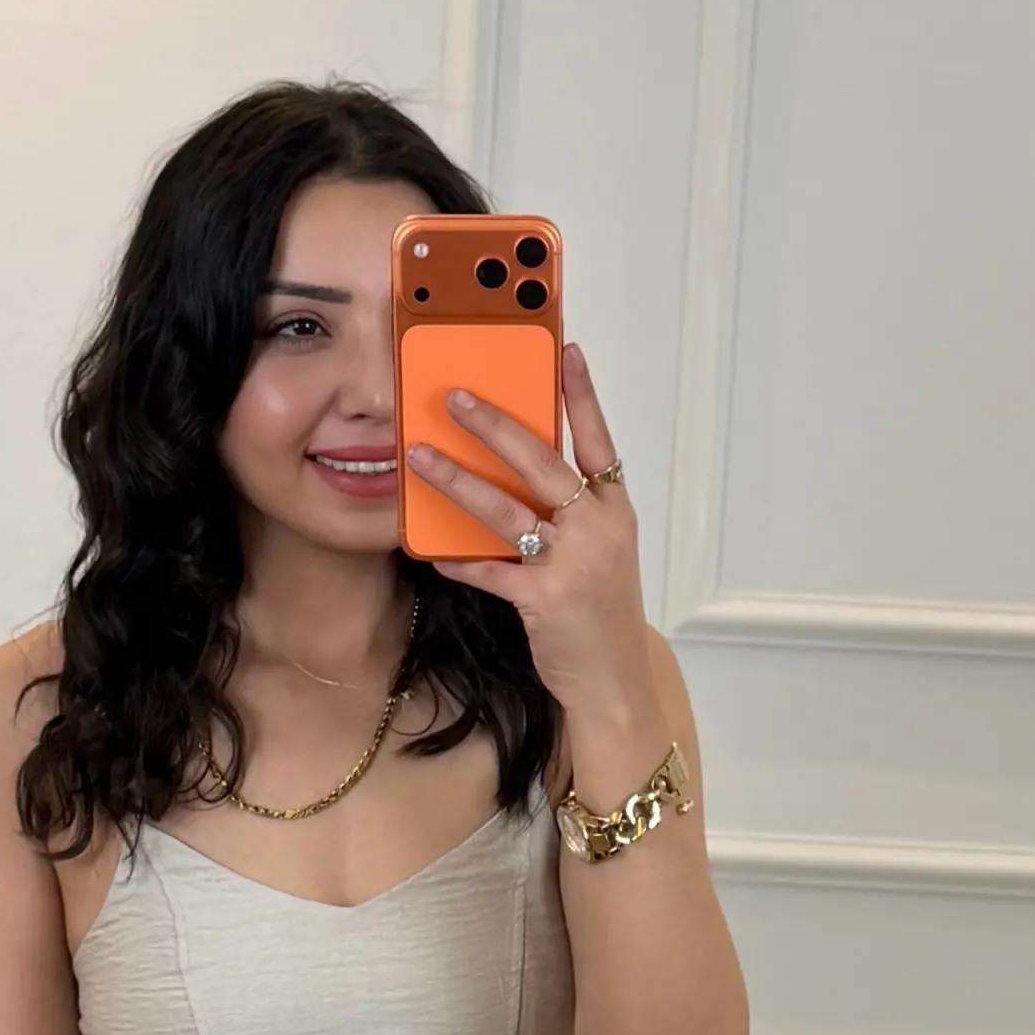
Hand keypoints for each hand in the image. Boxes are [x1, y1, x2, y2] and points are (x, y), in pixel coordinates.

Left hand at [405, 343, 654, 729]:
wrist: (614, 682)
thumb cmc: (601, 614)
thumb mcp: (600, 554)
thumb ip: (569, 514)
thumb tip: (514, 475)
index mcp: (613, 511)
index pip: (598, 441)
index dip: (581, 396)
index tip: (564, 352)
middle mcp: (597, 529)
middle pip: (542, 463)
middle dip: (496, 426)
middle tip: (456, 398)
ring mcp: (572, 564)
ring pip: (507, 510)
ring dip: (459, 481)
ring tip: (420, 457)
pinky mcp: (545, 600)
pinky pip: (491, 571)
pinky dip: (459, 560)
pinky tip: (431, 551)